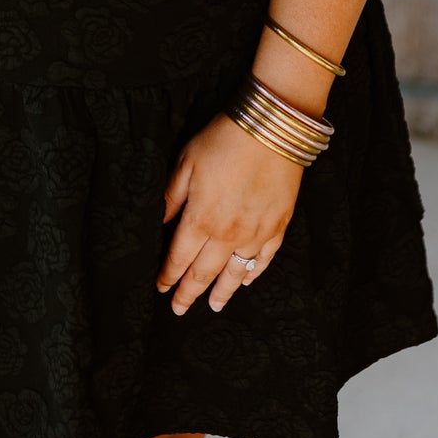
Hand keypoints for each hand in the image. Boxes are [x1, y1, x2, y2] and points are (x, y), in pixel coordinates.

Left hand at [157, 111, 304, 314]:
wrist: (272, 129)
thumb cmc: (223, 141)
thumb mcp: (186, 163)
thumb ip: (171, 198)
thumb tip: (158, 223)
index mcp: (201, 219)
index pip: (179, 258)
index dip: (168, 276)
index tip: (161, 289)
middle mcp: (228, 234)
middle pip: (204, 273)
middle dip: (189, 292)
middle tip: (179, 309)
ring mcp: (256, 234)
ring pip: (235, 273)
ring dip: (222, 292)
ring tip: (214, 306)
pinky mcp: (278, 226)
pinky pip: (264, 259)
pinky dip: (253, 273)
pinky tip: (245, 281)